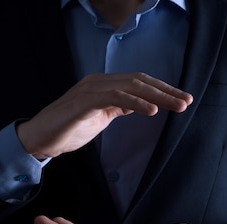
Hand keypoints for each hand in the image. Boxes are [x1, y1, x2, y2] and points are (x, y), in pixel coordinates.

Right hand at [17, 72, 192, 158]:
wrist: (40, 138)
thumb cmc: (67, 130)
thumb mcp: (100, 118)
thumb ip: (117, 109)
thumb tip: (138, 105)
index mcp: (104, 86)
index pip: (138, 83)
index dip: (162, 90)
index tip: (182, 100)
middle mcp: (99, 82)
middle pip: (139, 81)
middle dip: (166, 91)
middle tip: (187, 101)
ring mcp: (91, 88)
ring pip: (131, 86)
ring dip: (157, 96)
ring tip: (177, 106)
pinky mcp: (84, 100)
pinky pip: (115, 97)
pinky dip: (135, 102)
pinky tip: (151, 110)